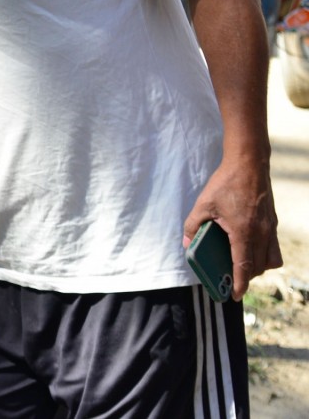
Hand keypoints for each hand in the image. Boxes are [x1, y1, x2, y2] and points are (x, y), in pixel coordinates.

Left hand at [182, 155, 280, 298]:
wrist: (249, 163)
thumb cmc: (225, 183)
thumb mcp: (202, 205)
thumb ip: (192, 226)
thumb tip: (186, 244)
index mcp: (244, 232)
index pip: (244, 266)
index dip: (239, 284)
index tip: (233, 296)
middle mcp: (262, 233)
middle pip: (258, 267)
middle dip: (245, 277)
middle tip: (230, 279)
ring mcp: (270, 228)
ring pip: (271, 259)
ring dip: (258, 266)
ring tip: (240, 264)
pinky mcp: (273, 222)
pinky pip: (273, 247)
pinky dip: (264, 253)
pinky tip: (247, 247)